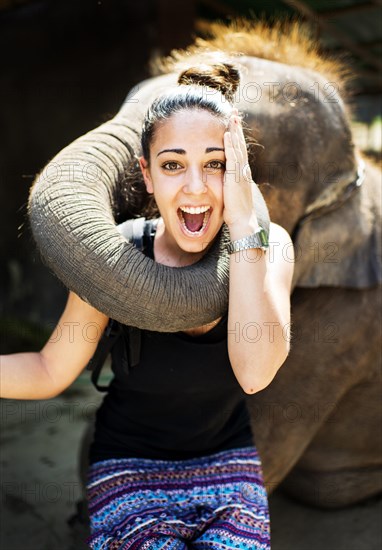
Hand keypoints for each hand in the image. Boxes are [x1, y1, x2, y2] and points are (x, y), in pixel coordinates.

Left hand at [223, 109, 259, 237]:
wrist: (242, 221)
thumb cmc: (235, 211)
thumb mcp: (231, 192)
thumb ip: (228, 183)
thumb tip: (222, 179)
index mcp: (241, 172)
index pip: (238, 149)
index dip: (236, 135)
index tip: (233, 122)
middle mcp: (243, 169)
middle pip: (240, 143)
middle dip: (237, 127)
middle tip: (234, 111)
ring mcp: (241, 173)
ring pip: (238, 147)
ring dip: (235, 131)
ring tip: (232, 116)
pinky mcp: (235, 178)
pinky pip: (232, 158)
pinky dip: (230, 145)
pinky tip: (227, 134)